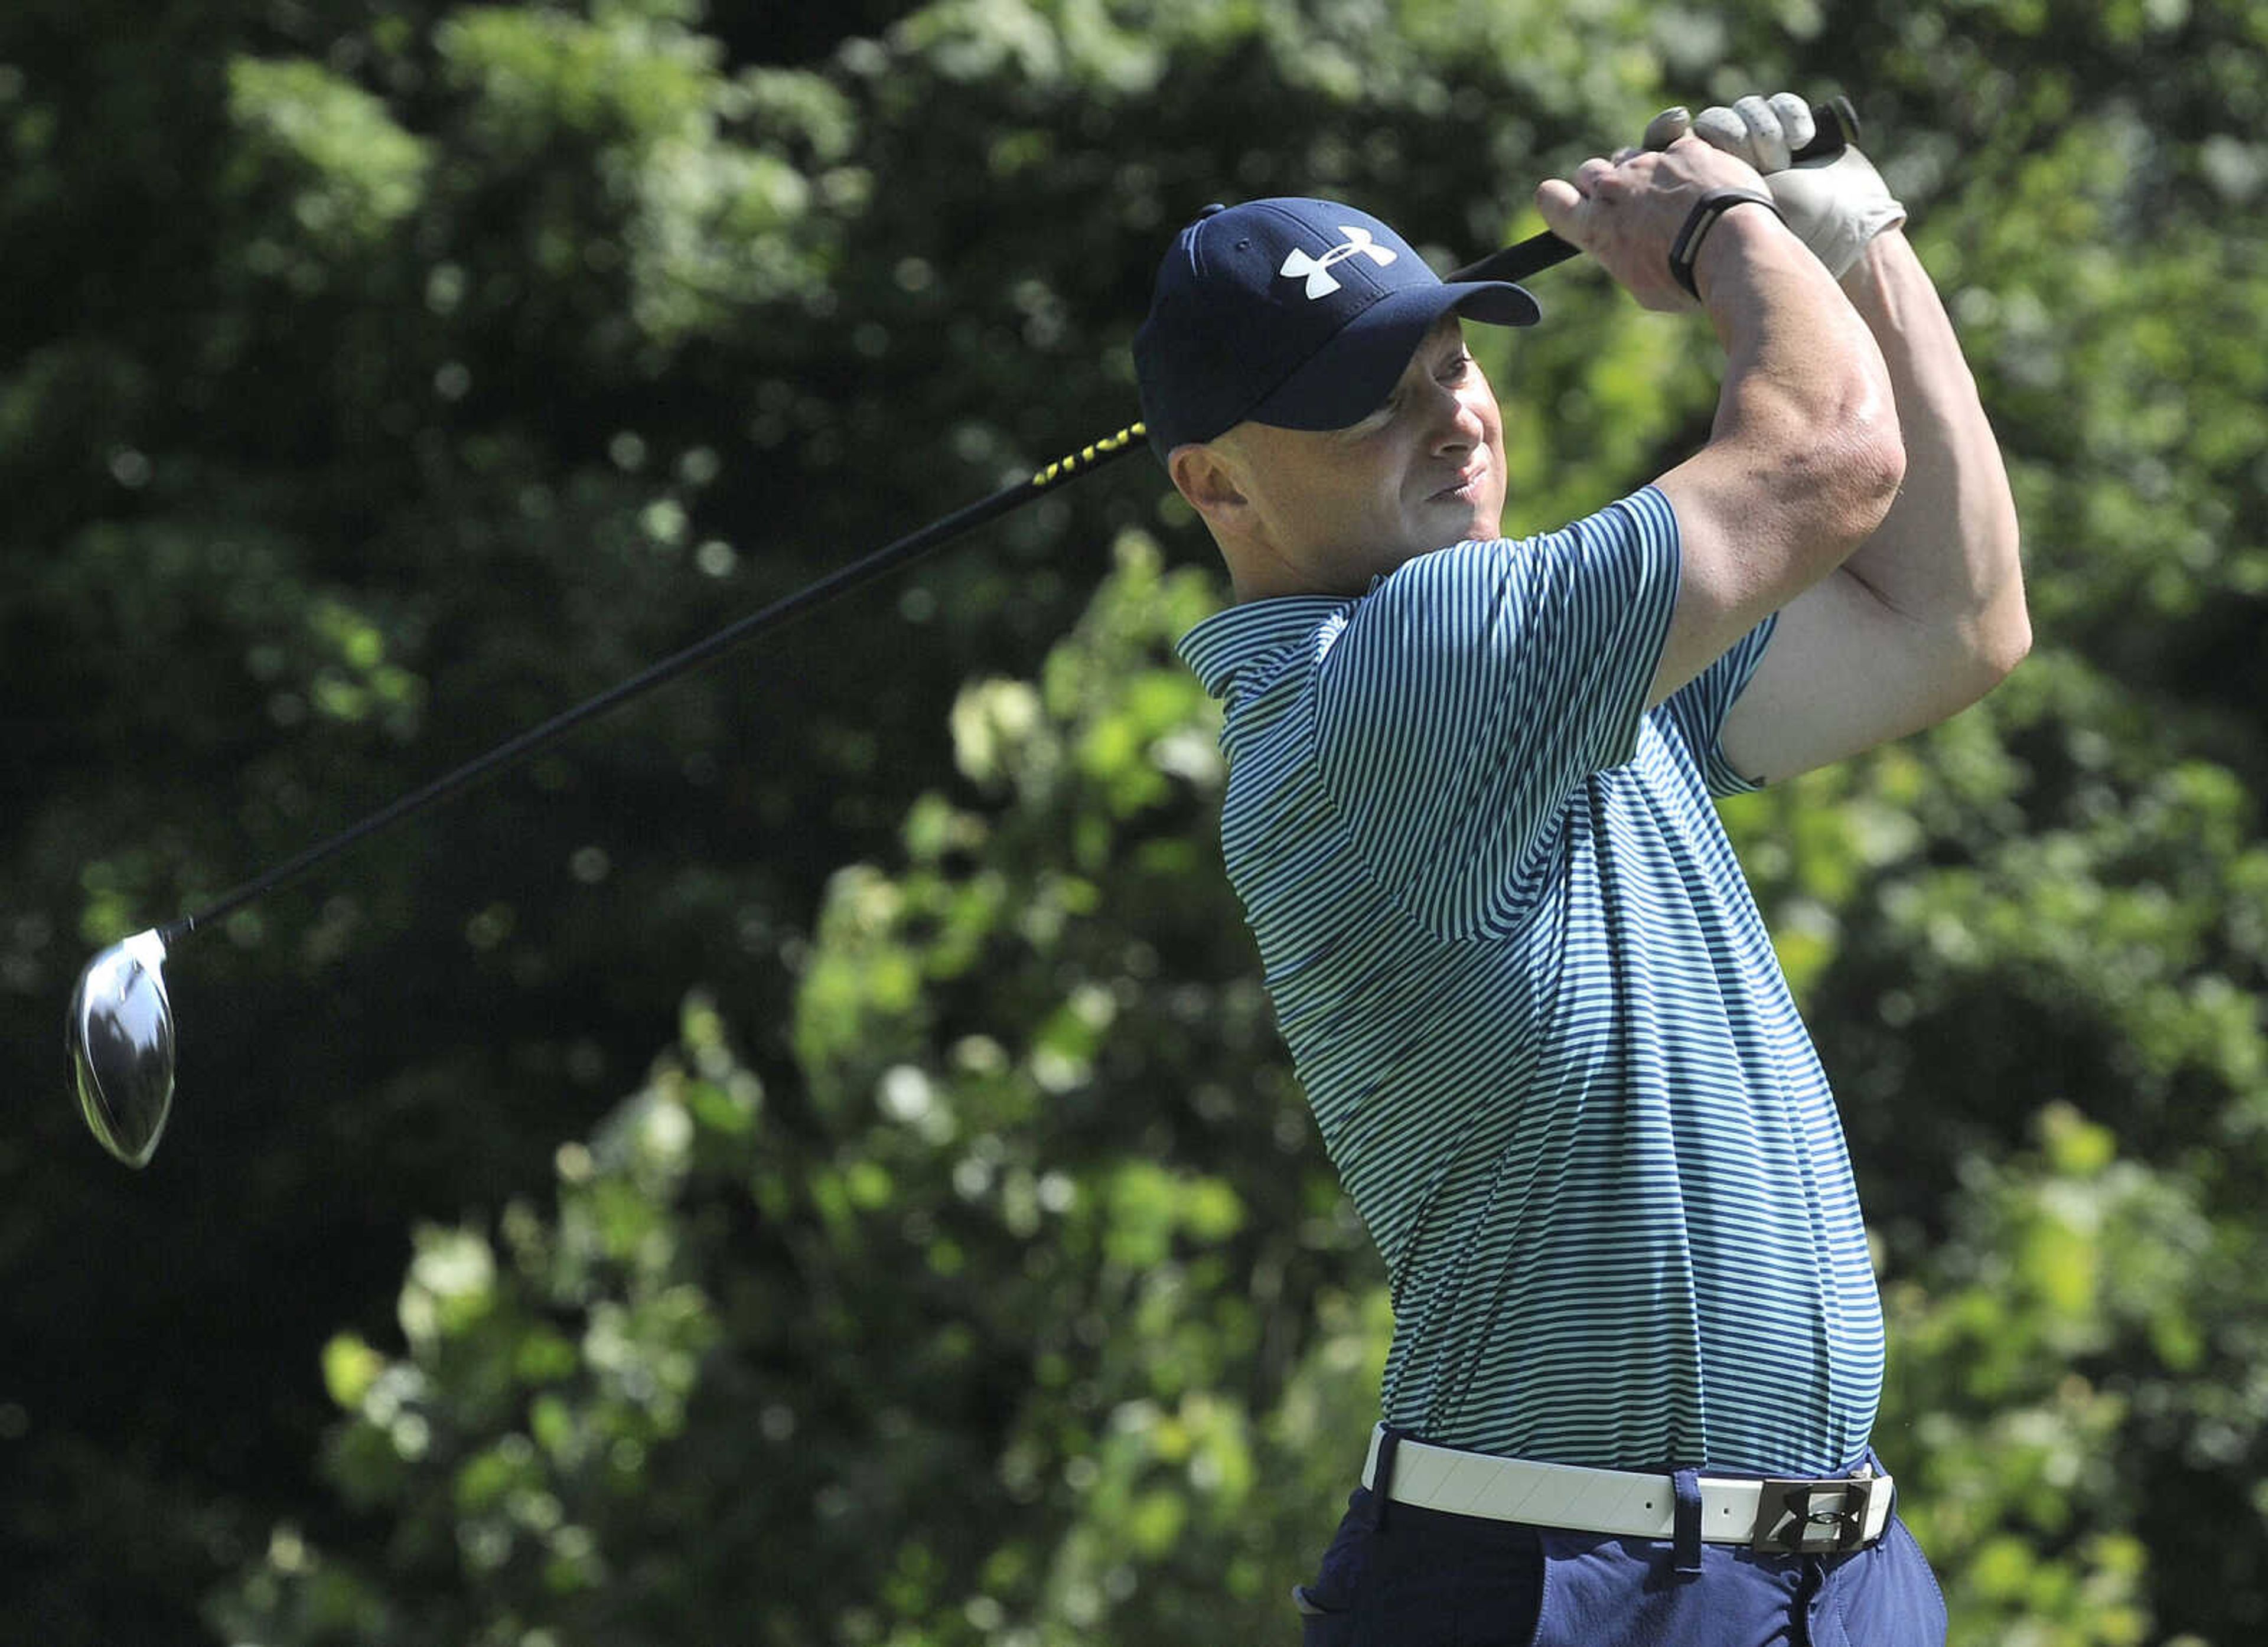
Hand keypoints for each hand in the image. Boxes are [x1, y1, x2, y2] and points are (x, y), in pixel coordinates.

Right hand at [1535, 135, 1772, 312]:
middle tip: (1630, 207)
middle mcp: (1614, 188)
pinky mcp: (1685, 149)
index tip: (1573, 207)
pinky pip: (1674, 146)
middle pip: (1590, 171)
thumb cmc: (1687, 279)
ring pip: (1633, 156)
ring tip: (1675, 200)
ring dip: (1645, 172)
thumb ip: (1624, 255)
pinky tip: (1703, 185)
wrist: (1733, 249)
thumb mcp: (1644, 286)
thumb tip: (1628, 249)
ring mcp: (1649, 163)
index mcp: (1595, 227)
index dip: (1559, 200)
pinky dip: (1685, 163)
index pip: (1551, 198)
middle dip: (1604, 185)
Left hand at [1674, 92, 1905, 278]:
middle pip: (1713, 121)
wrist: (1837, 236)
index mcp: (1702, 188)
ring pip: (1747, 110)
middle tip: (1750, 163)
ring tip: (1781, 162)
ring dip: (1763, 130)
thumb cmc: (1774, 243)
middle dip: (1731, 135)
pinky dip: (1790, 117)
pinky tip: (1802, 142)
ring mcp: (1764, 146)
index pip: (1672, 141)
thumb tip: (1638, 176)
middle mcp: (1729, 163)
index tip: (1679, 126)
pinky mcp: (1797, 131)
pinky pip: (1782, 105)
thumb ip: (1676, 210)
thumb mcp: (1714, 231)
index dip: (1670, 129)